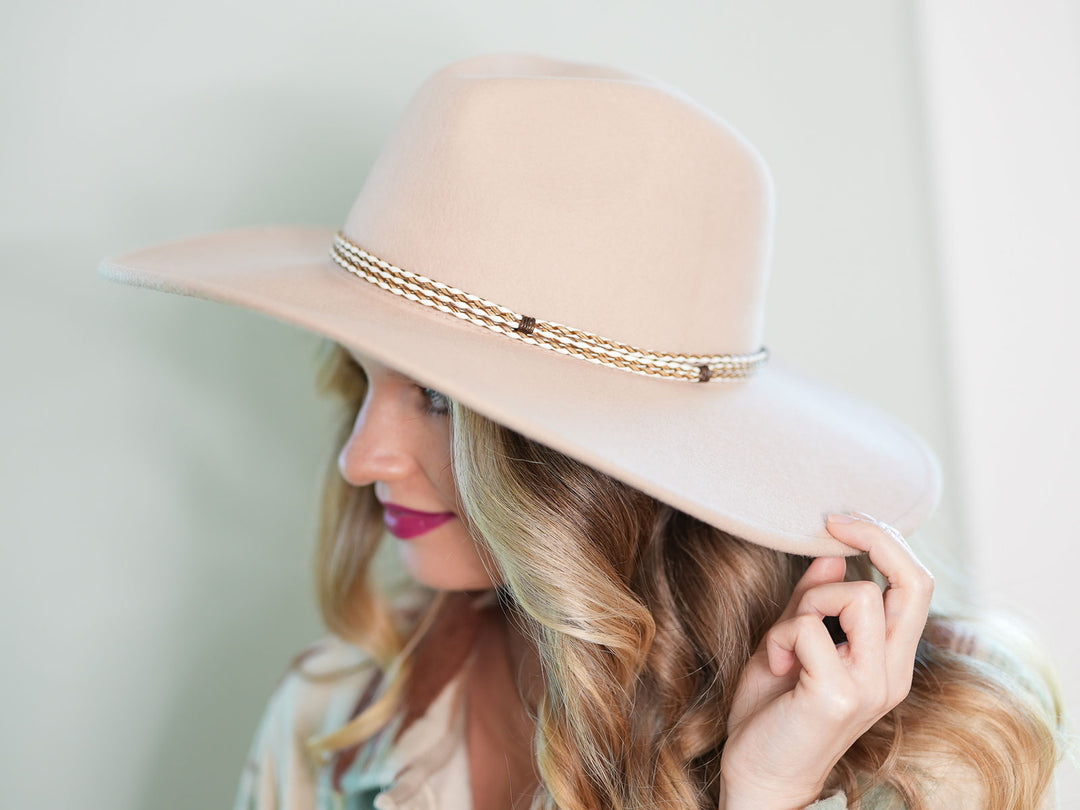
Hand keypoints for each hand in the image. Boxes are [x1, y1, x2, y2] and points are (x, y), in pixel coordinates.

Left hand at [718, 513, 933, 809]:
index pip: (916, 585)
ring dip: (809, 603)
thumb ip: (813, 601)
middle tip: (833, 524)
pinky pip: (808, 629)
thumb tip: (832, 553)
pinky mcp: (838, 696)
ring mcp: (870, 686)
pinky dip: (780, 635)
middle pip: (915, 582)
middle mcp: (892, 673)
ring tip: (786, 640)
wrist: (757, 777)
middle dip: (875, 538)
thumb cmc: (773, 712)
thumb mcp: (791, 643)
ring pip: (858, 596)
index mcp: (889, 659)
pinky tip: (774, 666)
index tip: (840, 521)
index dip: (885, 540)